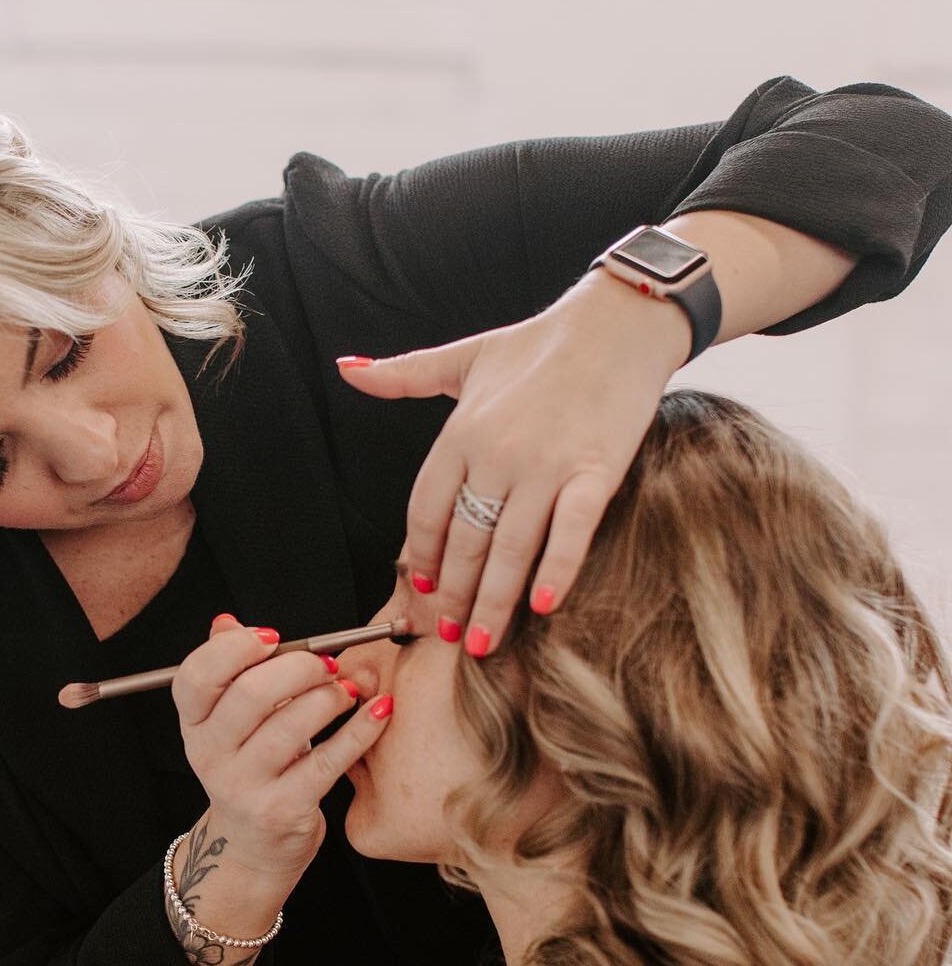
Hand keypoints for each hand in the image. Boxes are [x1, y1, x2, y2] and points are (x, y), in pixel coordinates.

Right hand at [171, 614, 393, 876]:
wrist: (254, 846)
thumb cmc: (252, 765)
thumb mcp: (229, 721)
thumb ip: (230, 669)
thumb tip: (226, 622)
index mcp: (193, 724)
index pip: (196, 676)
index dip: (235, 649)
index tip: (274, 637)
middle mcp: (210, 755)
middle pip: (250, 695)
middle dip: (298, 668)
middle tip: (326, 664)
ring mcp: (244, 786)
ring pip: (291, 726)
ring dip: (330, 697)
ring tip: (348, 689)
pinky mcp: (284, 809)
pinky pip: (329, 759)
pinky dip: (360, 729)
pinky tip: (378, 711)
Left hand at [336, 272, 685, 654]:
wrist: (617, 322)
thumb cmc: (539, 343)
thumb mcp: (463, 357)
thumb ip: (403, 374)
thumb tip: (347, 368)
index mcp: (460, 431)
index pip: (427, 509)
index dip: (423, 555)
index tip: (423, 588)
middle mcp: (497, 452)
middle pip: (465, 539)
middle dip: (454, 594)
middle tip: (449, 633)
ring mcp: (548, 464)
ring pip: (510, 546)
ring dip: (493, 601)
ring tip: (484, 642)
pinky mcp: (598, 469)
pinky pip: (573, 530)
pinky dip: (557, 570)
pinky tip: (542, 607)